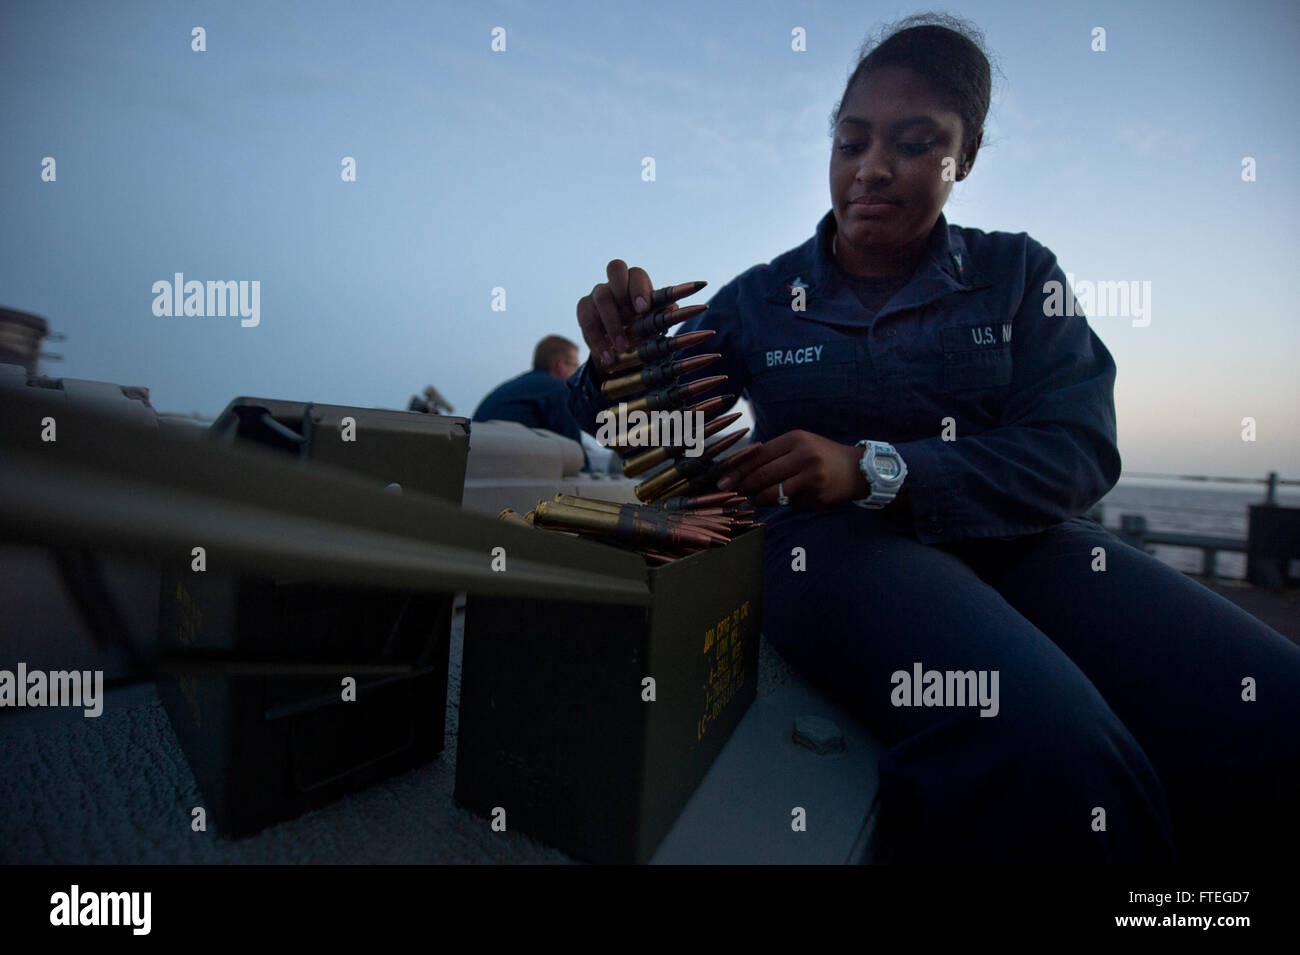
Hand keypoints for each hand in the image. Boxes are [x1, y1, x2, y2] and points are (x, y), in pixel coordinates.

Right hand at [576, 259, 679, 371]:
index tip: (643, 310)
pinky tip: (608, 357)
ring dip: (612, 326)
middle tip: (631, 318)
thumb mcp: (654, 322)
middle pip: (614, 269)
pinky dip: (598, 342)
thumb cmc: (642, 326)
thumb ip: (662, 314)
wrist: (621, 344)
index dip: (639, 289)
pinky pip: (586, 322)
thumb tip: (673, 309)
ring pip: (600, 300)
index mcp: (636, 280)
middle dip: (622, 291)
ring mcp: (597, 293)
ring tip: (622, 348)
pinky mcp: (583, 309)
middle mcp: (615, 282)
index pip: (636, 274)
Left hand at [713, 430, 869, 505]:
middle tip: (731, 493)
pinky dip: (779, 502)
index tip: (722, 480)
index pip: (758, 455)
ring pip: (773, 492)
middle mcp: (803, 455)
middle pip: (762, 474)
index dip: (737, 469)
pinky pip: (789, 501)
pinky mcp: (816, 494)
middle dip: (743, 486)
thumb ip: (772, 455)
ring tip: (751, 499)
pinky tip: (776, 500)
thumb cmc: (820, 456)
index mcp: (795, 439)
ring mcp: (811, 476)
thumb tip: (739, 470)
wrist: (856, 470)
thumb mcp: (798, 446)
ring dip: (757, 498)